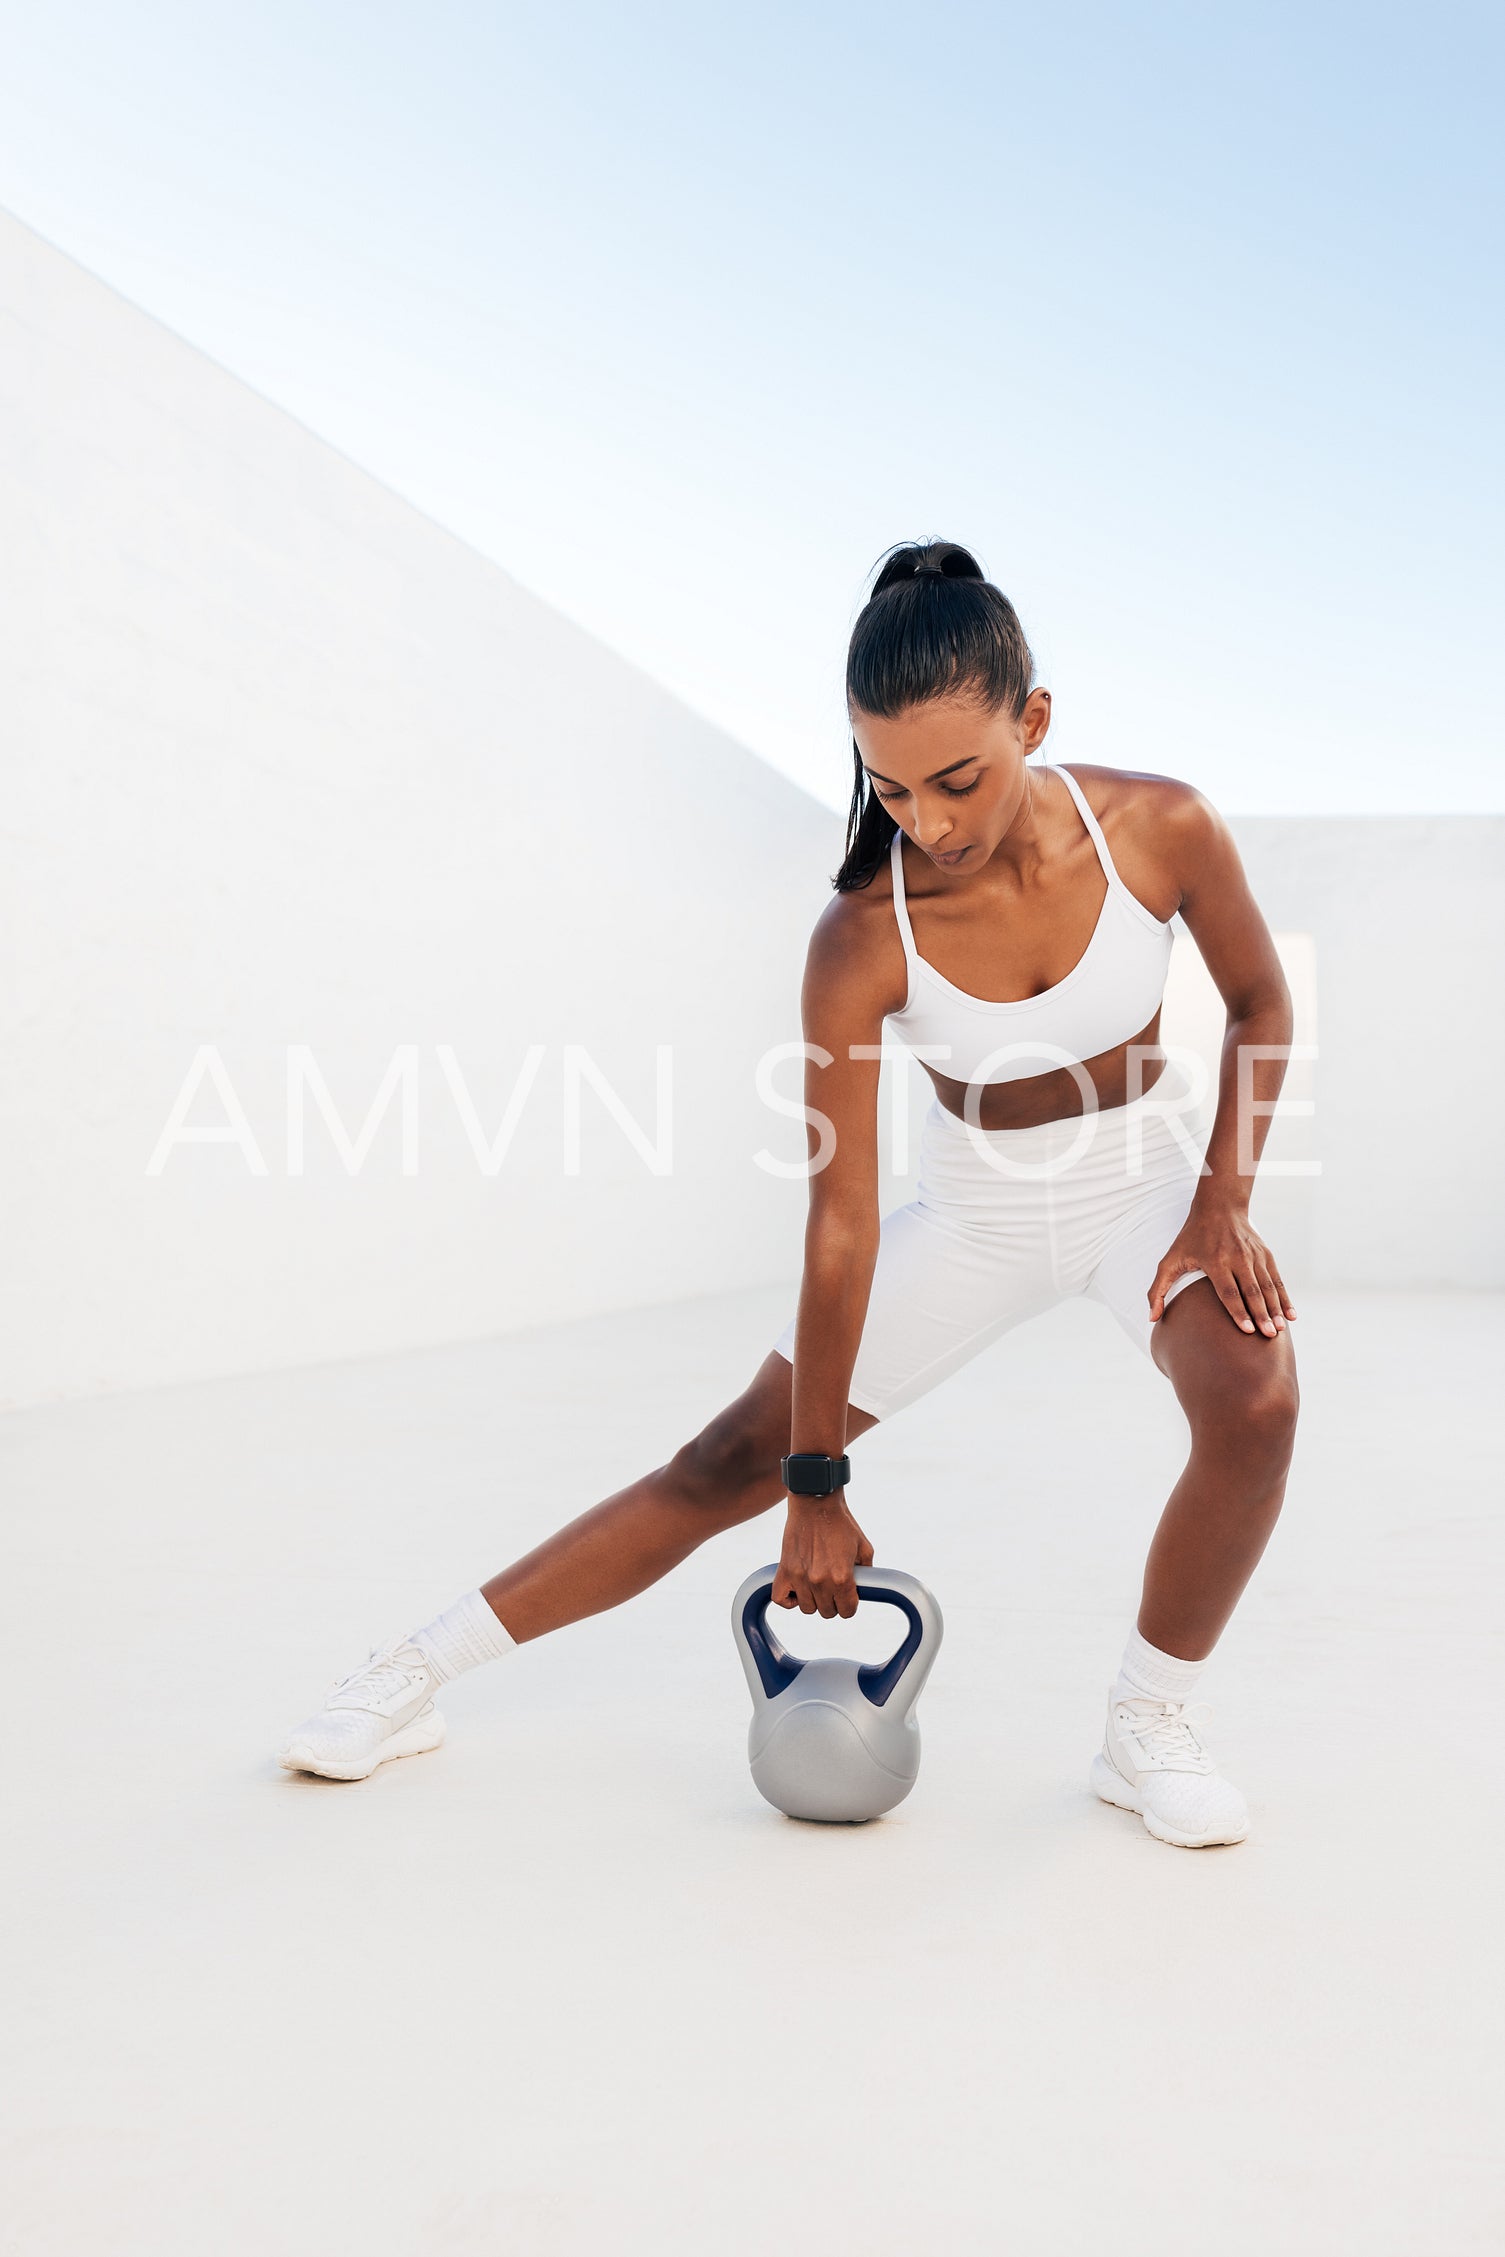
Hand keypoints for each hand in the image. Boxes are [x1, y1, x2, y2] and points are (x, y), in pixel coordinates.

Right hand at [772, 1496, 873, 1618]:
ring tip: (817, 1584)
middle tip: (833, 1586)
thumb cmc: (840, 1523)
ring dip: (813, 1600)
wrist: (815, 1503)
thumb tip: (862, 1589)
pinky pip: (780, 1599)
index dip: (850, 1605)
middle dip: (833, 1602)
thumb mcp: (864, 1547)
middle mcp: (820, 1581)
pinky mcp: (784, 1570)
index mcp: (842, 1577)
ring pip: (807, 1608)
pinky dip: (788, 1599)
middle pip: (827, 1612)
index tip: (848, 1596)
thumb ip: (866, 1572)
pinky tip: (797, 1589)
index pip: (847, 1611)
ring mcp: (800, 1577)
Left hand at [1148, 1193, 1295, 1338]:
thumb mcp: (1170, 1259)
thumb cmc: (1191, 1238)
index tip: (1246, 1331)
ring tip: (1279, 1330)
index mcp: (1215, 1260)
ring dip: (1276, 1309)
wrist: (1219, 1207)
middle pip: (1251, 1291)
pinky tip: (1291, 1316)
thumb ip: (1158, 1289)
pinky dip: (1285, 1298)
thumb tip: (1151, 1318)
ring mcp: (1254, 1255)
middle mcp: (1237, 1257)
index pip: (1228, 1291)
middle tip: (1268, 1336)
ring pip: (1267, 1287)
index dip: (1237, 1312)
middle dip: (1261, 1315)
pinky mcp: (1266, 1254)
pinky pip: (1277, 1280)